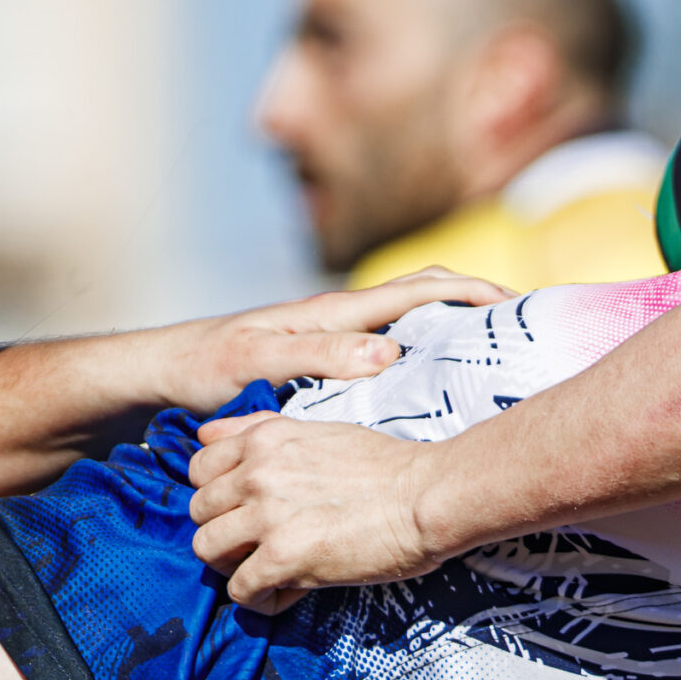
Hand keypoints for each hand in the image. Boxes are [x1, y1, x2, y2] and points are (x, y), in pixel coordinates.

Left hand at [143, 268, 510, 415]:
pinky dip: (424, 358)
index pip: (419, 288)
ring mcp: (335, 342)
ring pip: (411, 325)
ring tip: (495, 357)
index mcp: (333, 313)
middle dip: (477, 302)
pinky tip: (435, 391)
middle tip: (523, 329)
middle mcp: (341, 321)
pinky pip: (390, 355)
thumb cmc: (201, 368)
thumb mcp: (256, 363)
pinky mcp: (326, 367)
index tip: (516, 305)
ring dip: (455, 329)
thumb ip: (317, 355)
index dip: (471, 290)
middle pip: (425, 298)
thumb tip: (388, 352)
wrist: (157, 378)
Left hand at [187, 414, 450, 610]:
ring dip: (234, 565)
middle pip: (198, 512)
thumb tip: (209, 434)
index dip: (219, 493)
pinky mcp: (284, 558)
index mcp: (266, 440)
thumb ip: (261, 430)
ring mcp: (267, 517)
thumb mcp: (320, 430)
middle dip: (225, 531)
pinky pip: (240, 590)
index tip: (246, 508)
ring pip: (208, 550)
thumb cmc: (390, 467)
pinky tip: (289, 593)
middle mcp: (257, 474)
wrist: (431, 496)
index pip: (199, 468)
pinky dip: (260, 599)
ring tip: (269, 570)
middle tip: (262, 544)